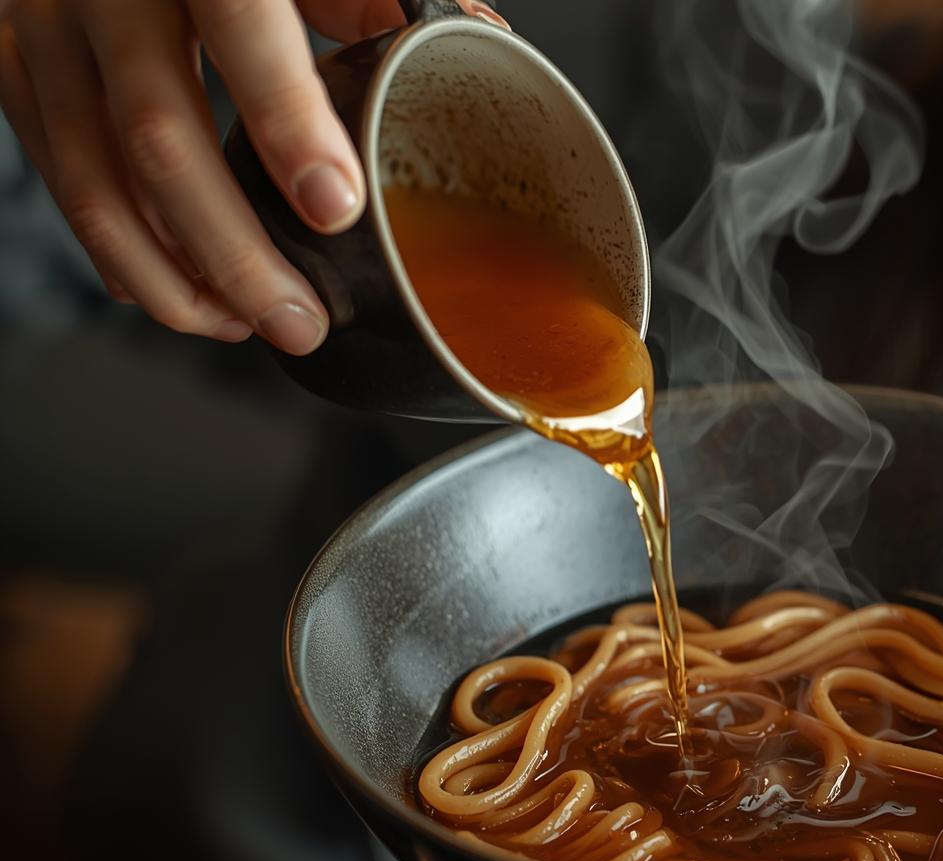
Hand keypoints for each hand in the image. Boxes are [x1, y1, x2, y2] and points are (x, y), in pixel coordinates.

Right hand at [0, 0, 407, 352]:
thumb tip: (473, 39)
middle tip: (299, 320)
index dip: (288, 125)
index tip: (335, 205)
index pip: (243, 31)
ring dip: (171, 275)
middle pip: (158, 138)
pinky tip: (175, 288)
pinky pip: (57, 174)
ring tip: (245, 324)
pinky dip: (115, 249)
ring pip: (91, 178)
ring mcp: (45, 27)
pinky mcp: (14, 61)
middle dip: (234, 253)